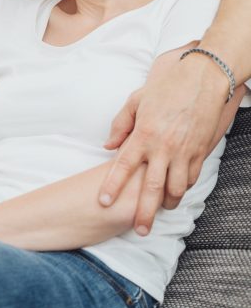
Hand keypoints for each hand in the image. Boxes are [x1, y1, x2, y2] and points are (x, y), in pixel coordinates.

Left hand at [98, 54, 236, 235]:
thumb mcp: (136, 100)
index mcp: (143, 134)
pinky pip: (191, 177)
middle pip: (151, 187)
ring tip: (160, 212)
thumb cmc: (166, 86)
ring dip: (167, 203)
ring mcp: (183, 151)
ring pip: (176, 188)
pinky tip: (177, 193)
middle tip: (139, 229)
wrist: (204, 78)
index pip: (123, 165)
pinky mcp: (200, 152)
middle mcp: (163, 147)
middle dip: (144, 212)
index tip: (104, 201)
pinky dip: (184, 188)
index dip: (112, 185)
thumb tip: (108, 145)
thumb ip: (120, 124)